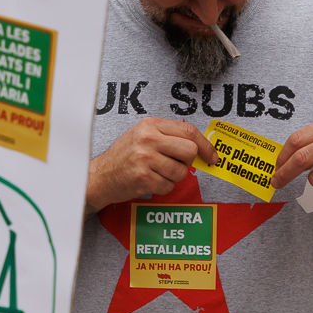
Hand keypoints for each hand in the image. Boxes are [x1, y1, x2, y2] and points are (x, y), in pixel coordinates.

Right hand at [86, 118, 216, 213]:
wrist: (100, 175)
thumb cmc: (124, 156)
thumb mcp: (143, 135)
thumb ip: (168, 136)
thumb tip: (200, 146)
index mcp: (150, 125)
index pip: (188, 131)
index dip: (206, 145)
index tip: (212, 156)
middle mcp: (148, 139)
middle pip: (189, 151)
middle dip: (187, 162)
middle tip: (175, 164)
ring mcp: (144, 158)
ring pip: (181, 171)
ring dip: (173, 177)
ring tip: (157, 173)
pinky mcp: (142, 177)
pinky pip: (168, 186)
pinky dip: (163, 187)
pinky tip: (150, 181)